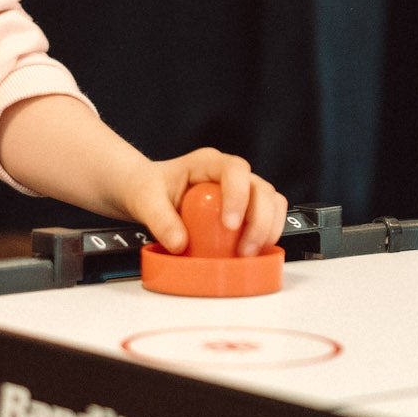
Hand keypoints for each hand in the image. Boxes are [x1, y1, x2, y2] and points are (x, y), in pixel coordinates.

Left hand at [118, 147, 287, 257]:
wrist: (147, 192)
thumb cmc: (148, 187)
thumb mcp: (145, 200)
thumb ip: (160, 220)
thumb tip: (180, 244)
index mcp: (207, 163)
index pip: (235, 170)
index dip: (239, 196)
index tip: (230, 225)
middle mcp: (230, 174)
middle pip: (262, 189)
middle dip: (260, 221)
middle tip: (243, 250)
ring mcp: (241, 191)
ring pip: (272, 203)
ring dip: (268, 230)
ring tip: (248, 254)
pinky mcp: (245, 210)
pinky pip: (267, 218)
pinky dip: (265, 236)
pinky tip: (252, 253)